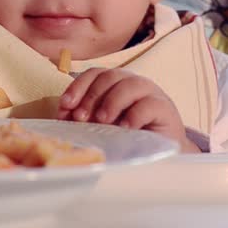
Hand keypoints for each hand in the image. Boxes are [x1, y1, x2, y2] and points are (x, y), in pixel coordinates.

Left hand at [57, 68, 199, 152]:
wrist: (161, 152)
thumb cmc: (127, 137)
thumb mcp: (101, 127)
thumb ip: (84, 119)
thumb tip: (64, 116)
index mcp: (114, 84)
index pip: (94, 74)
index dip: (78, 86)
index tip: (65, 105)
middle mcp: (131, 83)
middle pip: (109, 76)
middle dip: (91, 96)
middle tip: (81, 118)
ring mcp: (150, 93)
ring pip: (130, 84)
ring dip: (112, 101)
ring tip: (103, 121)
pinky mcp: (164, 108)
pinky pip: (149, 104)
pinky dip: (134, 114)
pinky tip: (125, 128)